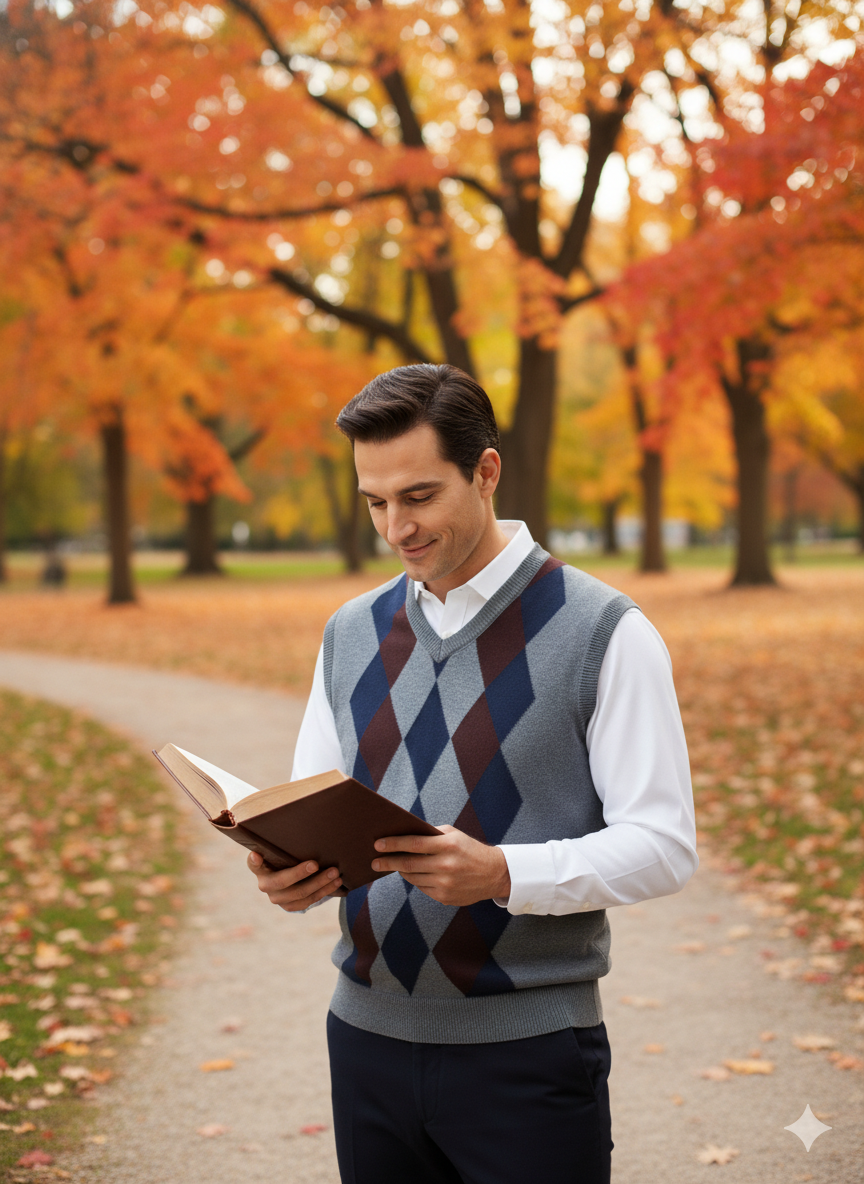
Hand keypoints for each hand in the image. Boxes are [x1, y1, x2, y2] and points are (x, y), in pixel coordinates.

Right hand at [247, 851, 340, 911]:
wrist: (290, 878)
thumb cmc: (287, 856)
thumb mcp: (283, 849)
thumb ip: (286, 842)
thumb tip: (300, 816)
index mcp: (259, 867)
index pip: (253, 863)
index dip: (254, 861)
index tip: (256, 855)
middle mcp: (265, 884)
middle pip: (282, 881)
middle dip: (300, 873)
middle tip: (315, 864)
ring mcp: (277, 898)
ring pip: (299, 893)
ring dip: (319, 883)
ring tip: (335, 873)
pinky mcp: (290, 906)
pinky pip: (308, 902)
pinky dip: (324, 891)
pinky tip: (336, 883)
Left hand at [371, 825, 510, 906]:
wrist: (494, 874)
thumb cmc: (469, 849)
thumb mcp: (453, 835)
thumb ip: (430, 834)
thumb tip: (403, 835)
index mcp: (448, 846)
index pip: (413, 844)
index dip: (393, 844)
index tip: (377, 844)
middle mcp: (446, 865)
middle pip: (408, 864)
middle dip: (388, 862)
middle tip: (374, 861)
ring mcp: (445, 884)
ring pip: (412, 878)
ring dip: (401, 871)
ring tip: (394, 865)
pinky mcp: (445, 898)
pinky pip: (422, 888)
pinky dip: (415, 880)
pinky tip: (413, 874)